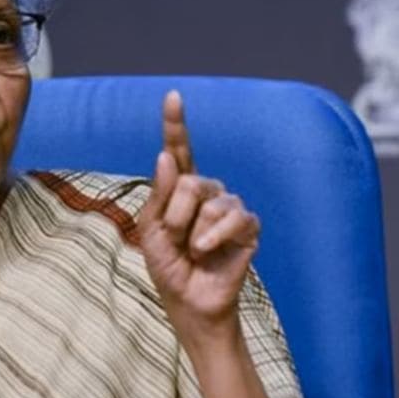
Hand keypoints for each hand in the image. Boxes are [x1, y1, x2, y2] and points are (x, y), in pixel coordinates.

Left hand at [137, 90, 260, 335]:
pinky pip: (233, 217)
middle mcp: (207, 191)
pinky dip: (214, 237)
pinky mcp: (248, 227)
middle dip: (174, 216)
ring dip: (191, 232)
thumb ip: (159, 194)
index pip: (178, 151)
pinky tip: (208, 251)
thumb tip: (165, 156)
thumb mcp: (151, 229)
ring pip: (208, 200)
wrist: (189, 301)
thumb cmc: (168, 266)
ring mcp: (229, 206)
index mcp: (179, 188)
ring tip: (193, 251)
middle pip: (188, 182)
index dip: (176, 124)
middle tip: (174, 241)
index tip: (173, 96)